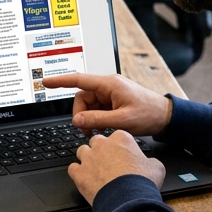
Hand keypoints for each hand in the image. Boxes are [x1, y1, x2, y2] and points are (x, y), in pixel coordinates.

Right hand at [41, 73, 173, 136]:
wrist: (166, 117)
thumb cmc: (149, 114)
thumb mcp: (122, 121)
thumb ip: (98, 120)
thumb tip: (77, 121)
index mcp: (109, 84)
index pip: (79, 80)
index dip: (60, 81)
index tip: (45, 81)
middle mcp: (108, 86)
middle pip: (81, 97)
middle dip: (81, 115)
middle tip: (89, 130)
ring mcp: (110, 93)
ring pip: (88, 105)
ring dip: (89, 119)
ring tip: (99, 131)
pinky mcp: (112, 101)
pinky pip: (96, 109)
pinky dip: (96, 119)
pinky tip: (104, 127)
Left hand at [68, 131, 165, 203]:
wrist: (128, 199)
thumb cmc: (142, 182)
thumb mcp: (157, 167)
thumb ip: (150, 160)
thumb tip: (149, 163)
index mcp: (121, 138)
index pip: (117, 136)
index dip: (120, 147)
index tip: (122, 155)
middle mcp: (102, 144)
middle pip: (97, 141)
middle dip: (102, 150)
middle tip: (109, 163)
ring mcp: (88, 158)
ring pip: (82, 151)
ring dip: (88, 159)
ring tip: (96, 170)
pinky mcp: (78, 173)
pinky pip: (73, 168)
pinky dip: (78, 173)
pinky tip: (85, 179)